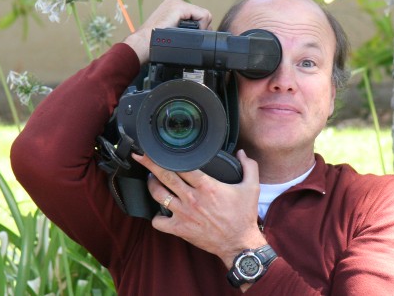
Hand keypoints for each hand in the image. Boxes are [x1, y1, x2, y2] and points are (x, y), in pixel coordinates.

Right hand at [123, 0, 211, 63]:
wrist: (144, 43)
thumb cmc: (155, 43)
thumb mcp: (171, 32)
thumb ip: (183, 29)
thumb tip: (199, 32)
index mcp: (172, 7)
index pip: (196, 15)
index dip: (199, 28)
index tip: (192, 38)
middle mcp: (174, 2)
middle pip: (201, 14)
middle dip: (201, 28)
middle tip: (190, 38)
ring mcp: (176, 3)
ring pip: (204, 15)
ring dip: (201, 28)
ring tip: (187, 36)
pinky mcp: (179, 8)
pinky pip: (203, 16)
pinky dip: (202, 27)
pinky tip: (189, 33)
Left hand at [131, 150, 266, 268]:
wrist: (239, 243)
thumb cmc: (244, 215)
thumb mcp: (252, 188)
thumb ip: (249, 167)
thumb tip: (241, 152)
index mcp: (207, 186)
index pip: (182, 166)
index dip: (168, 156)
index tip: (160, 149)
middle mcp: (192, 198)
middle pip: (165, 176)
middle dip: (150, 164)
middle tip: (141, 156)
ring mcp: (184, 214)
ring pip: (159, 195)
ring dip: (152, 185)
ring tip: (152, 179)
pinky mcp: (180, 229)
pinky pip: (158, 222)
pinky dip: (156, 216)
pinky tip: (160, 211)